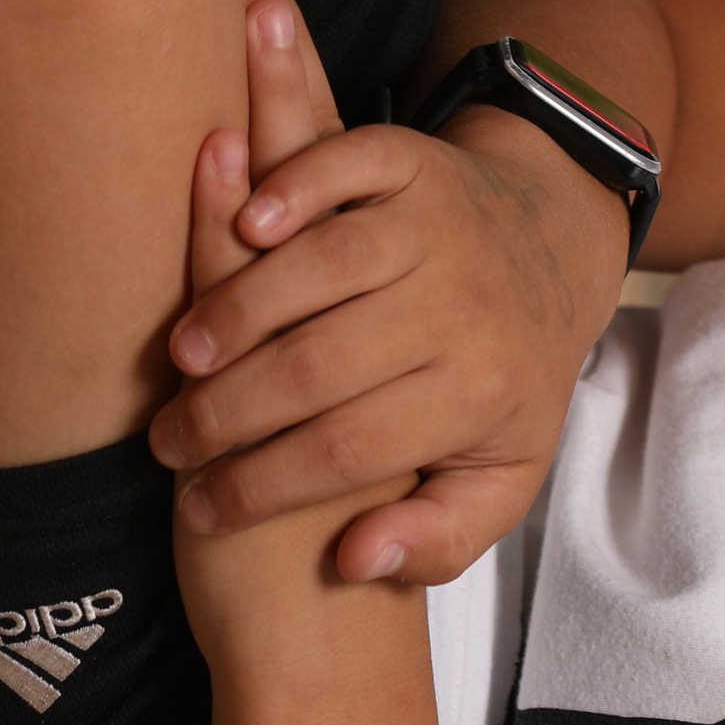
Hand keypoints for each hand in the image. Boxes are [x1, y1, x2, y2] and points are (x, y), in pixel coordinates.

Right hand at [150, 0, 629, 585]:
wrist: (556, 250)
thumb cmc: (507, 378)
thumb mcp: (501, 481)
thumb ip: (438, 540)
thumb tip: (357, 563)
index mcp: (479, 394)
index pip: (348, 450)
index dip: (263, 486)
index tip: (203, 510)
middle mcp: (463, 306)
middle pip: (321, 364)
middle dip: (228, 410)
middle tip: (167, 442)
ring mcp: (440, 225)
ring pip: (324, 266)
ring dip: (238, 310)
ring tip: (181, 358)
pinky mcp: (416, 161)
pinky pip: (348, 162)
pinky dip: (292, 187)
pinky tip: (241, 226)